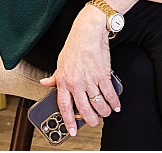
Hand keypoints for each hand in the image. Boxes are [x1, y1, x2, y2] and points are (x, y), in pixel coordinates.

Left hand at [40, 4, 121, 135]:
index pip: (64, 107)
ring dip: (104, 112)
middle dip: (91, 120)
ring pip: (98, 104)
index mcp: (63, 81)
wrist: (88, 31)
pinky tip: (116, 105)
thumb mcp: (60, 62)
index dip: (68, 121)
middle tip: (94, 122)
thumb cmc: (75, 44)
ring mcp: (90, 80)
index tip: (72, 130)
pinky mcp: (103, 74)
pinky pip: (109, 93)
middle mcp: (76, 83)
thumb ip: (54, 77)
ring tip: (106, 114)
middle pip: (84, 109)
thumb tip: (45, 83)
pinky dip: (114, 102)